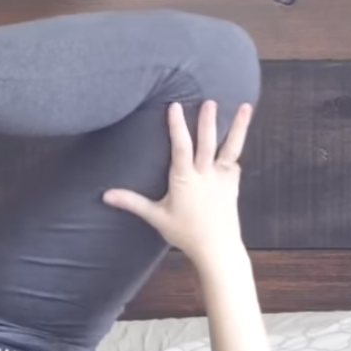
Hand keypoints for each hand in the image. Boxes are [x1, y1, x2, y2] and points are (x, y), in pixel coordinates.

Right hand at [102, 100, 252, 265]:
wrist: (218, 249)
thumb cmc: (185, 233)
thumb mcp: (156, 217)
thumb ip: (132, 202)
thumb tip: (106, 195)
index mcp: (185, 179)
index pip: (181, 147)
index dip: (177, 126)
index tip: (175, 106)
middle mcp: (205, 175)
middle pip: (207, 142)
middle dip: (207, 121)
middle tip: (209, 101)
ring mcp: (222, 179)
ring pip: (230, 148)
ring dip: (237, 127)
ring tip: (245, 107)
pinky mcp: (233, 186)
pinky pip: (235, 165)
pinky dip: (234, 153)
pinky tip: (235, 144)